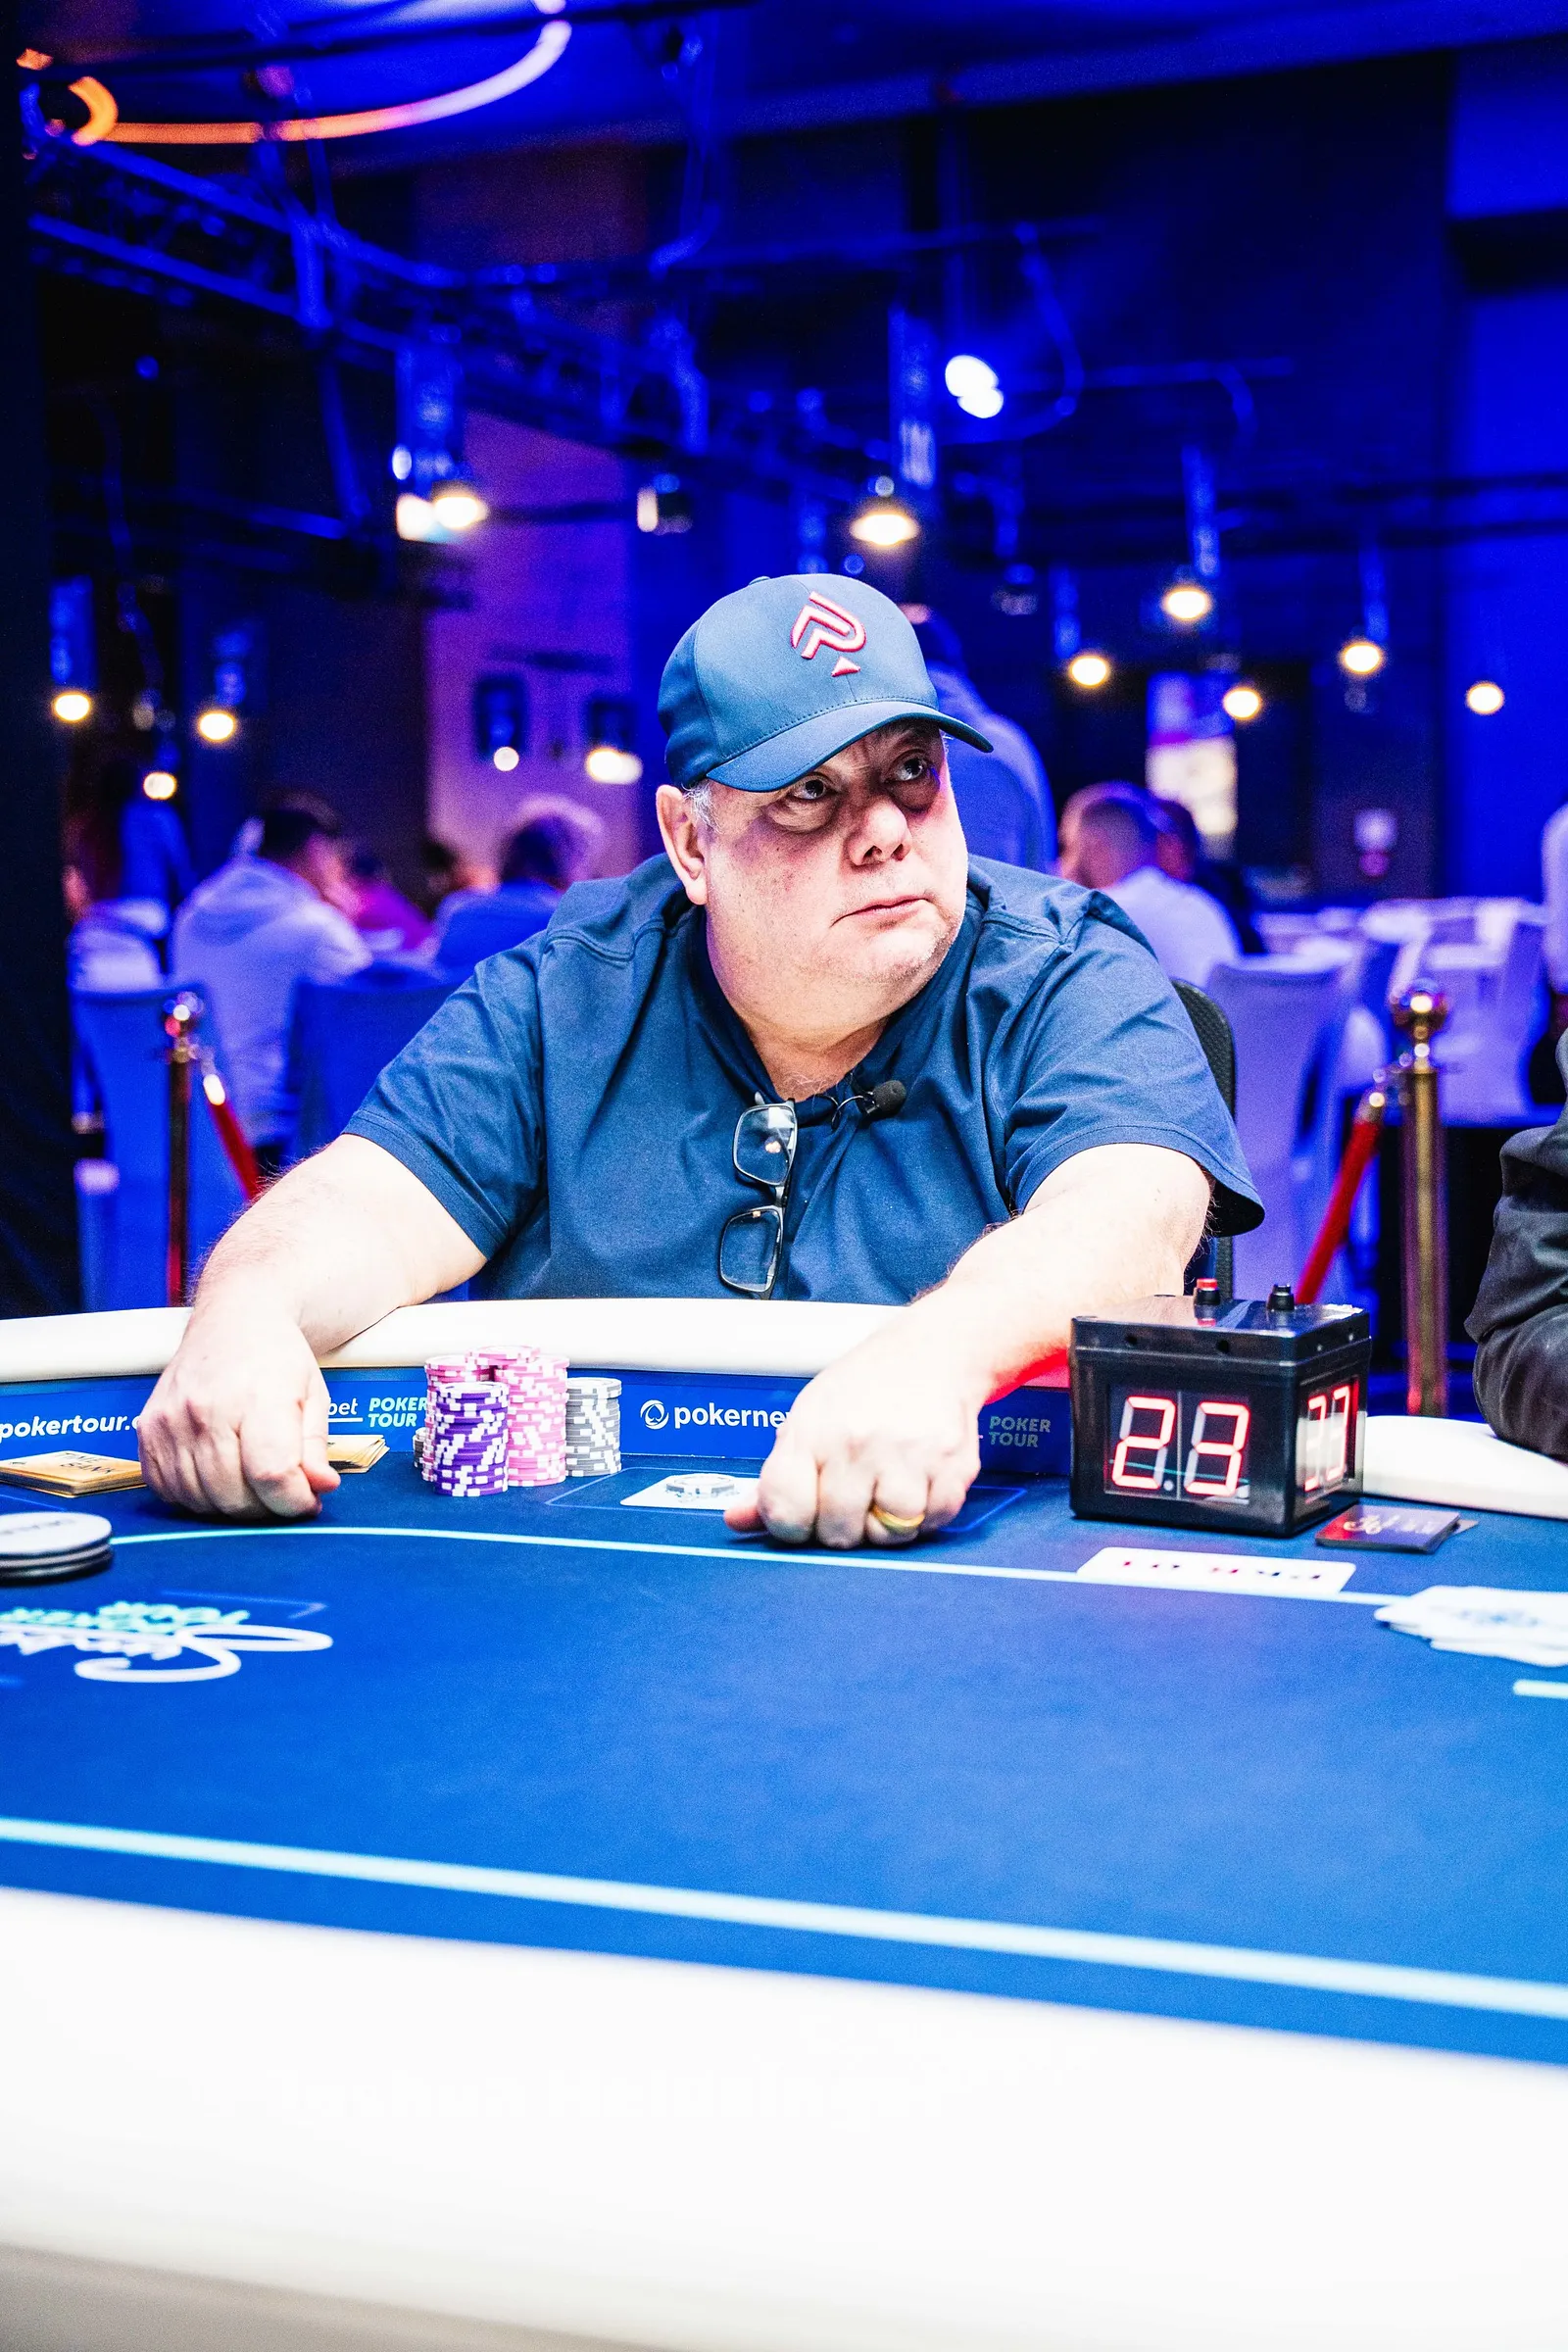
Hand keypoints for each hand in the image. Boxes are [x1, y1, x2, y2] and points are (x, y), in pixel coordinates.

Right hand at [138, 1299, 340, 1519]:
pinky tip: (218, 1474)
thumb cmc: (276, 1357)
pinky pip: (167, 1490)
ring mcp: (170, 1421)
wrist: (234, 1319)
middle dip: (266, 1507)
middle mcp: (206, 1410)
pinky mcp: (147, 1430)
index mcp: (256, 1398)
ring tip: (251, 1479)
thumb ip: (315, 1448)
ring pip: (201, 1500)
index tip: (306, 1500)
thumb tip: (319, 1487)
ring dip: (231, 1505)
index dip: (294, 1501)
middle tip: (281, 1490)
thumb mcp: (314, 1395)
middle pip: (234, 1496)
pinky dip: (195, 1495)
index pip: (272, 1474)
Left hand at [725, 1318, 984, 1548]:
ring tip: (886, 1491)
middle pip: (837, 1532)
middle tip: (853, 1497)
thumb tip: (736, 1520)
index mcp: (811, 1431)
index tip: (805, 1513)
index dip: (791, 1526)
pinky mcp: (953, 1464)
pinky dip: (926, 1515)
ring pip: (888, 1534)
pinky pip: (933, 1522)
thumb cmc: (862, 1390)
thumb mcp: (808, 1420)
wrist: (933, 1351)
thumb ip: (775, 1478)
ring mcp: (908, 1454)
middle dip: (842, 1527)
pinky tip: (918, 1483)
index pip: (785, 1511)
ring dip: (887, 1525)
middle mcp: (857, 1441)